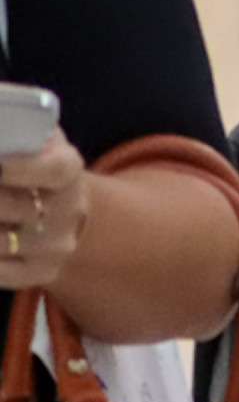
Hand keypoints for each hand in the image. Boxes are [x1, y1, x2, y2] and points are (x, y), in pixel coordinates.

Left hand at [0, 128, 90, 290]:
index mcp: (68, 167)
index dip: (20, 168)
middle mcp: (69, 209)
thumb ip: (14, 128)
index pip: (53, 170)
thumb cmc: (34, 163)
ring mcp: (57, 246)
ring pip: (1, 242)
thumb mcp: (33, 137)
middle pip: (14, 208)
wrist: (60, 207)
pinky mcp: (42, 273)